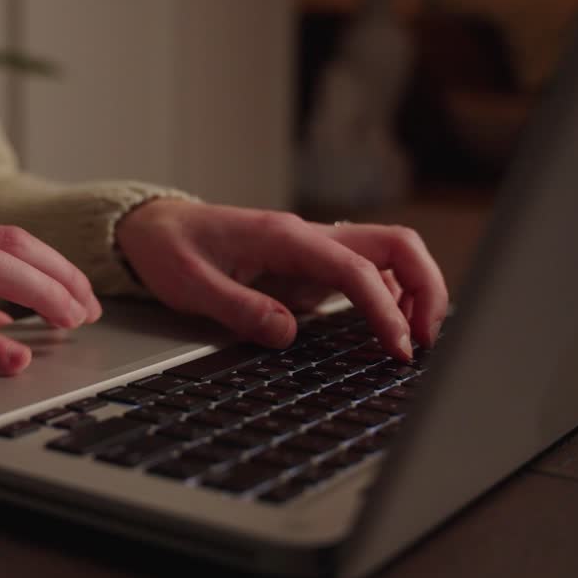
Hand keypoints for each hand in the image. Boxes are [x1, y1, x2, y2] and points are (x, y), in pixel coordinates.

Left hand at [115, 199, 448, 360]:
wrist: (151, 228)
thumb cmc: (169, 251)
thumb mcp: (190, 286)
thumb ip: (238, 308)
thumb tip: (287, 333)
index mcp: (283, 237)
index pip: (355, 269)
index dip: (385, 310)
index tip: (397, 349)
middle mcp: (308, 237)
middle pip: (396, 245)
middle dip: (426, 289)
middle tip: (425, 341)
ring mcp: (313, 250)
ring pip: (389, 256)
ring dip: (414, 292)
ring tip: (413, 341)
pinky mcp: (309, 266)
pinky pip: (366, 273)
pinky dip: (390, 297)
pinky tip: (388, 329)